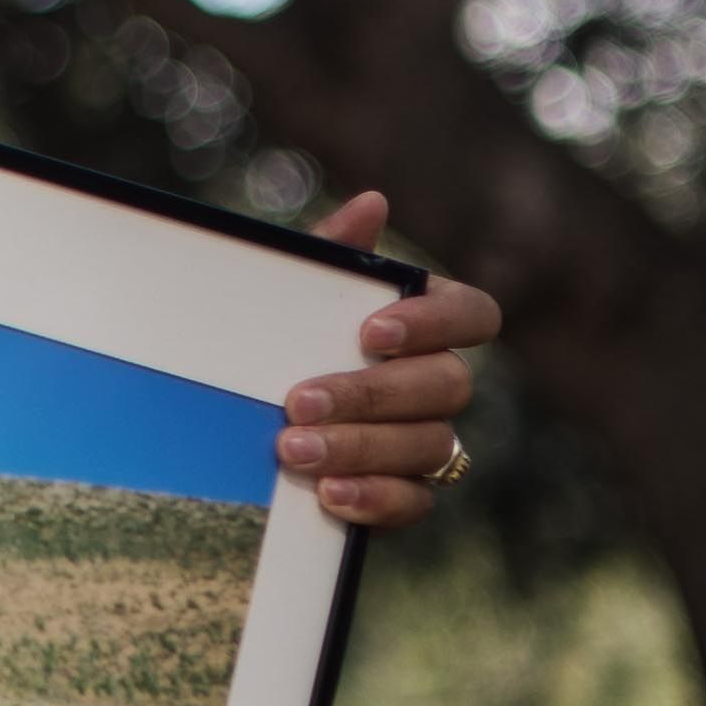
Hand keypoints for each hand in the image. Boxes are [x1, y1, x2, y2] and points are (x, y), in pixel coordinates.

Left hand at [278, 192, 497, 527]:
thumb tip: (373, 202)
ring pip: (430, 446)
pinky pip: (416, 502)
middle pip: (449, 386)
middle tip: (299, 401)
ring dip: (361, 447)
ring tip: (293, 449)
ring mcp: (426, 440)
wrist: (230, 413)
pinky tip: (329, 494)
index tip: (369, 332)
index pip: (475, 314)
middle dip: (373, 394)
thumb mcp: (287, 292)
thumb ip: (328, 252)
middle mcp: (437, 381)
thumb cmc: (276, 336)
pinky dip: (375, 498)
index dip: (436, 323)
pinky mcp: (405, 493)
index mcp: (425, 322)